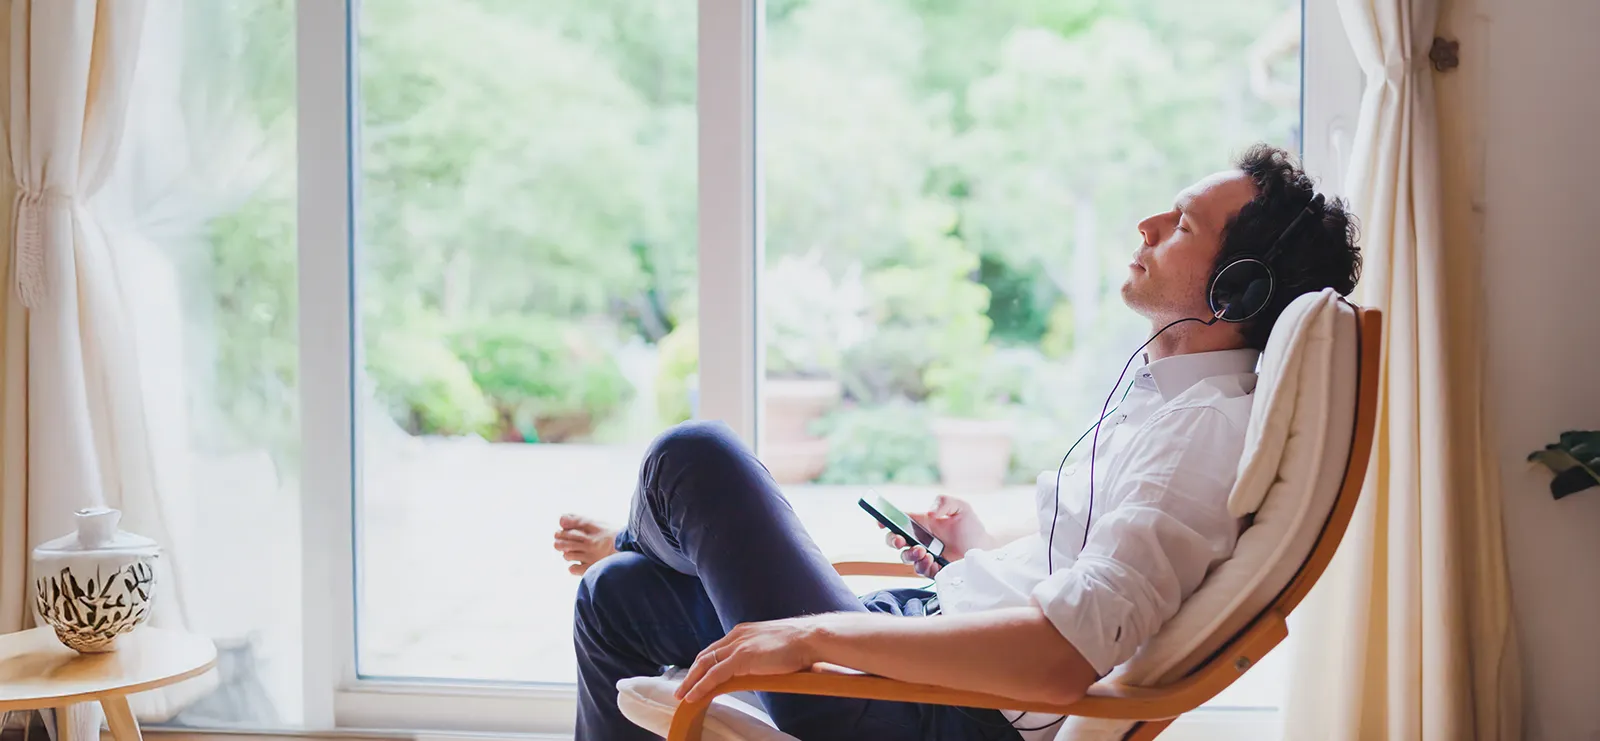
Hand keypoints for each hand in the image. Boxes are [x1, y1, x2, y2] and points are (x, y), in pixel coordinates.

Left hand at [675, 617, 825, 703]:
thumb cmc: (799, 644)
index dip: (703, 663)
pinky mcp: (741, 658)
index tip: (696, 674)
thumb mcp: (773, 646)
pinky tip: (693, 696)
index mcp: (743, 631)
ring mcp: (738, 646)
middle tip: (681, 687)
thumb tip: (760, 668)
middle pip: (705, 655)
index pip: (716, 648)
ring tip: (681, 695)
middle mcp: (736, 635)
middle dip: (691, 672)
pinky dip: (701, 686)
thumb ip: (761, 655)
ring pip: (705, 664)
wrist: (809, 638)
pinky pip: (714, 674)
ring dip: (691, 681)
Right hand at [880, 495, 994, 576]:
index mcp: (920, 523)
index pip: (897, 521)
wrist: (987, 549)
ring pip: (906, 558)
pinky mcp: (933, 571)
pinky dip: (922, 566)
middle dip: (892, 540)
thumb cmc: (971, 527)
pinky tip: (930, 560)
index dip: (884, 520)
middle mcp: (919, 540)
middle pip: (894, 541)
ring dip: (909, 555)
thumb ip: (944, 502)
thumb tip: (930, 512)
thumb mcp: (960, 507)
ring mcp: (924, 556)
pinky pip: (921, 571)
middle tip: (900, 540)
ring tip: (922, 551)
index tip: (880, 521)